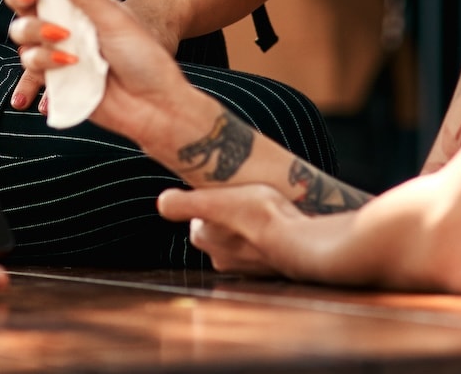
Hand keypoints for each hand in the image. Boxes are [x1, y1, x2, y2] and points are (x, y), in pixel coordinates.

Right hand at [4, 0, 182, 112]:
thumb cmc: (143, 58)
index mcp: (81, 8)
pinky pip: (33, 71)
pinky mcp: (57, 82)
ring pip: (23, 40)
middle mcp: (65, 29)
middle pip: (24, 10)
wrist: (153, 104)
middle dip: (22, 1)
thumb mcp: (116, 19)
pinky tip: (66, 66)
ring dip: (37, 37)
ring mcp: (58, 56)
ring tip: (67, 49)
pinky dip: (43, 66)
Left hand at [156, 184, 297, 276]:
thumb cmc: (257, 217)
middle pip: (218, 229)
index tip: (223, 192)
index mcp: (204, 239)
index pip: (198, 217)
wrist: (298, 243)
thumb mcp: (214, 201)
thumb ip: (183, 203)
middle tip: (244, 198)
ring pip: (240, 239)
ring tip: (264, 210)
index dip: (209, 202)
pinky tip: (278, 225)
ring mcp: (246, 266)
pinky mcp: (269, 268)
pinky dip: (266, 238)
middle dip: (228, 216)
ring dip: (248, 227)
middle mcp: (221, 258)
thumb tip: (162, 203)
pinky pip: (262, 247)